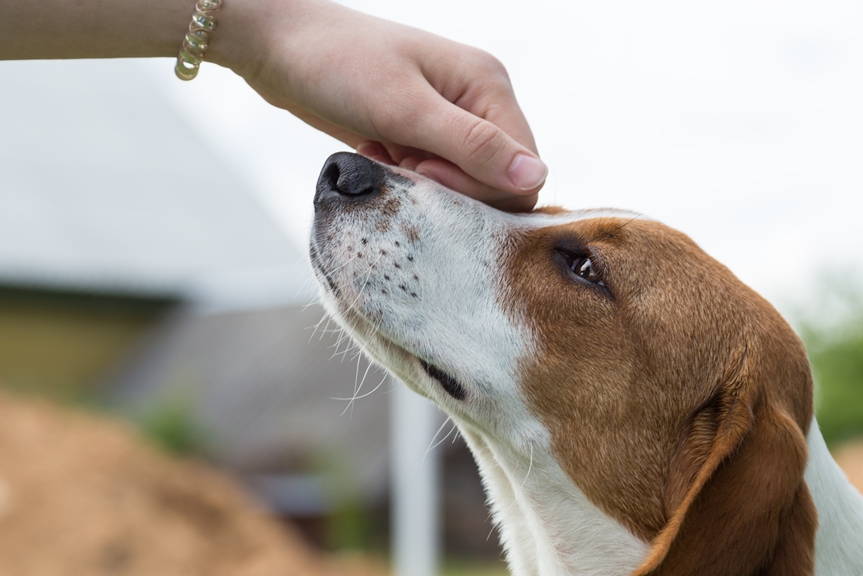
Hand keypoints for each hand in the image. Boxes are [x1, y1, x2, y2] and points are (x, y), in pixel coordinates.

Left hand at [212, 0, 545, 211]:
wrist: (278, 47)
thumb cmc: (338, 65)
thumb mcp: (404, 108)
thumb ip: (472, 145)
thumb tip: (535, 179)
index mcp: (489, 86)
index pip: (522, 169)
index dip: (481, 190)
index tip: (425, 175)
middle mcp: (479, 102)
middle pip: (496, 182)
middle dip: (453, 190)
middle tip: (404, 169)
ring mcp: (452, 119)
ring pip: (464, 186)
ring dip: (426, 187)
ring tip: (387, 159)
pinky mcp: (424, 134)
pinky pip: (435, 179)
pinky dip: (408, 179)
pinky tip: (378, 156)